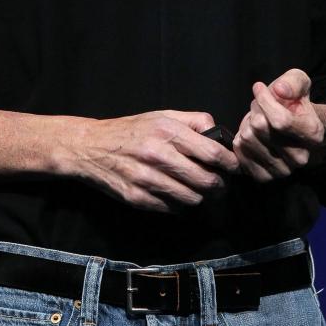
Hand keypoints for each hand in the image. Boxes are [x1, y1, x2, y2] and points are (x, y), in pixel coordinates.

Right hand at [72, 110, 239, 212]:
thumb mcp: (161, 115)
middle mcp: (158, 155)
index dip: (229, 164)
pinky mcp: (138, 198)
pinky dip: (181, 205)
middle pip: (206, 180)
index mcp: (167, 131)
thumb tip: (219, 132)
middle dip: (220, 185)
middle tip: (221, 184)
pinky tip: (177, 194)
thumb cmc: (131, 130)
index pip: (211, 153)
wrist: (92, 147)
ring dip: (201, 197)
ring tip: (200, 189)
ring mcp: (147, 179)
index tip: (234, 167)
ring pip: (192, 199)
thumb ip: (192, 120)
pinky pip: (173, 209)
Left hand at [233, 69, 325, 182]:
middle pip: (259, 127)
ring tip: (258, 121)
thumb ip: (292, 82)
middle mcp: (300, 158)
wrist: (296, 129)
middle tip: (261, 108)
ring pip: (247, 139)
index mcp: (313, 134)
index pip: (280, 120)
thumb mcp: (299, 82)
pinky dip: (237, 142)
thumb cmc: (296, 103)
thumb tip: (279, 90)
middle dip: (255, 110)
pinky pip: (238, 155)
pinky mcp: (264, 177)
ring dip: (246, 124)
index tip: (258, 87)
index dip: (264, 100)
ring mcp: (282, 171)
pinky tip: (247, 136)